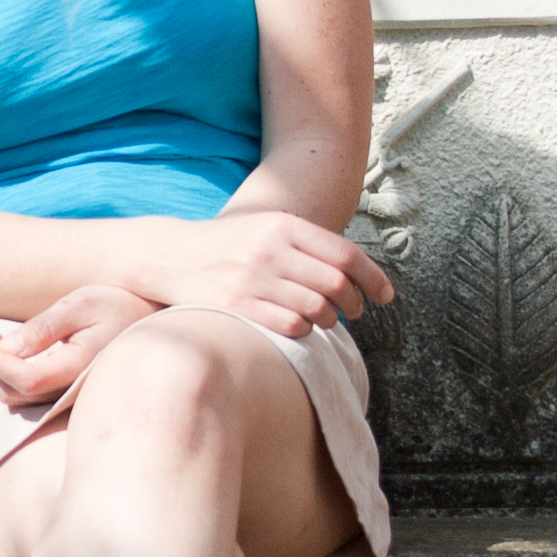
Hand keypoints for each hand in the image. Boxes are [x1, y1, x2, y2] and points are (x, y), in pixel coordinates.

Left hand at [0, 285, 158, 404]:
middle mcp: (71, 389)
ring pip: (15, 396)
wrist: (147, 319)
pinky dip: (5, 369)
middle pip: (13, 392)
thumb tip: (8, 347)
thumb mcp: (81, 304)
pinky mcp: (62, 390)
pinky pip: (25, 390)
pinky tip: (2, 344)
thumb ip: (45, 327)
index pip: (24, 379)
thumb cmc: (116, 304)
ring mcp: (67, 393)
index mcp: (78, 367)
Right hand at [132, 211, 396, 337]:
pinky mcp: (237, 304)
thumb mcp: (267, 228)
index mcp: (283, 224)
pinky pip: (291, 326)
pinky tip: (298, 327)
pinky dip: (303, 331)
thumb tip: (356, 272)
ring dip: (328, 320)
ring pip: (316, 309)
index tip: (385, 296)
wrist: (172, 255)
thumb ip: (307, 244)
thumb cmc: (230, 245)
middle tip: (355, 312)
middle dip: (353, 303)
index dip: (372, 278)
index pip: (345, 253)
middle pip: (336, 284)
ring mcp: (253, 277)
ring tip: (323, 320)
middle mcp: (270, 248)